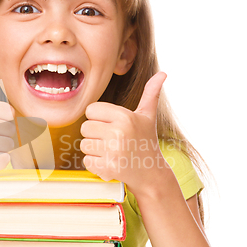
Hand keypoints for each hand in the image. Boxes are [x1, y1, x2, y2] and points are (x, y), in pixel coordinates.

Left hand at [80, 72, 167, 193]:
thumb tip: (162, 73)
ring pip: (84, 145)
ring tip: (110, 151)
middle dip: (95, 135)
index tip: (110, 125)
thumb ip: (151, 94)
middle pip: (85, 127)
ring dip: (94, 150)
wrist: (151, 173)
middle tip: (110, 140)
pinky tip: (109, 162)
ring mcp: (113, 151)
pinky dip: (95, 164)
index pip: (91, 110)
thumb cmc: (146, 141)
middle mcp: (118, 132)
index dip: (98, 118)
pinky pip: (87, 161)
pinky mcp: (108, 167)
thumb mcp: (148, 116)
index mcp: (125, 116)